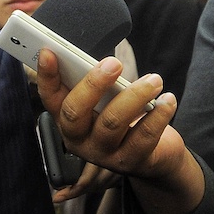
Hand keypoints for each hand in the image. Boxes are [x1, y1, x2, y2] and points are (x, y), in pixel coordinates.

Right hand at [37, 49, 204, 213]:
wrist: (151, 157)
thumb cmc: (123, 119)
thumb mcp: (103, 103)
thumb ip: (94, 87)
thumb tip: (99, 62)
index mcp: (65, 120)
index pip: (49, 97)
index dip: (46, 75)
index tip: (48, 52)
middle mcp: (78, 139)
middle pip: (75, 111)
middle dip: (93, 83)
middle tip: (114, 63)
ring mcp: (102, 154)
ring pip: (112, 122)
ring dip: (135, 96)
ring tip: (154, 80)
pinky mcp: (130, 161)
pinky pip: (143, 137)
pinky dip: (158, 116)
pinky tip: (167, 100)